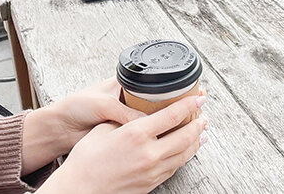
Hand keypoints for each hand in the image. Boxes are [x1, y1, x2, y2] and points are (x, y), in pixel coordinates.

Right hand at [41, 94, 208, 193]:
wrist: (81, 188)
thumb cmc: (87, 160)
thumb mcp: (103, 129)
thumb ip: (124, 119)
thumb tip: (136, 113)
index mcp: (136, 134)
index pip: (171, 115)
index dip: (188, 105)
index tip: (198, 99)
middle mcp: (149, 153)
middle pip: (185, 136)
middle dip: (198, 124)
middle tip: (203, 115)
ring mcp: (153, 170)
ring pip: (184, 154)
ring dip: (196, 141)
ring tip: (200, 132)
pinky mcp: (152, 183)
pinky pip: (175, 167)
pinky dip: (184, 156)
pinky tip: (184, 151)